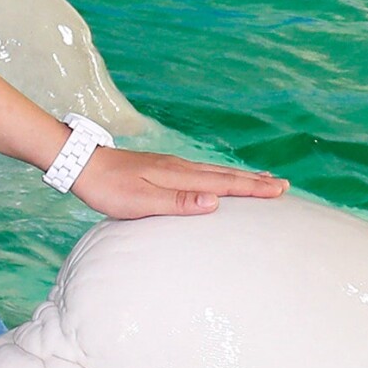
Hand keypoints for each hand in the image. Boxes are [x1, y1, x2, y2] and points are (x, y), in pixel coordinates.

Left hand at [70, 147, 285, 218]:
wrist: (83, 165)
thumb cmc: (109, 188)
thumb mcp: (141, 200)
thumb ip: (178, 202)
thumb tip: (214, 201)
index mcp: (179, 176)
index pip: (225, 183)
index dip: (254, 188)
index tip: (280, 190)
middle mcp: (181, 167)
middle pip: (226, 175)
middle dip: (256, 181)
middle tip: (284, 186)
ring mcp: (172, 166)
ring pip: (216, 172)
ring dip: (242, 177)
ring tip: (262, 180)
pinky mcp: (163, 168)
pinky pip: (203, 173)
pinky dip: (221, 176)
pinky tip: (219, 180)